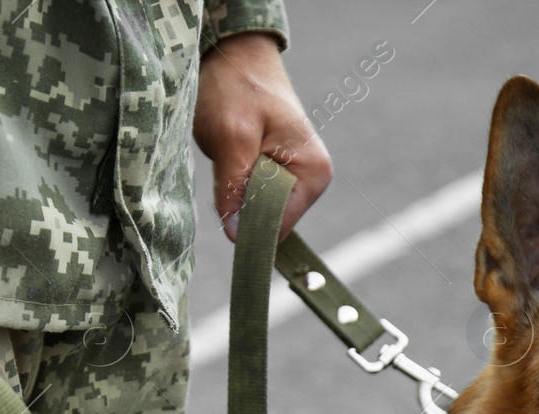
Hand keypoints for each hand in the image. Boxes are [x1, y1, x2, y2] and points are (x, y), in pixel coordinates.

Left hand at [195, 31, 331, 240]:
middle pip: (269, 222)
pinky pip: (253, 197)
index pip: (279, 226)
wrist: (236, 55)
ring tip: (231, 155)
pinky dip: (236, 185)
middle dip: (241, 204)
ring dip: (236, 192)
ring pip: (258, 211)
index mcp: (312, 173)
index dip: (248, 222)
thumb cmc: (238, 87)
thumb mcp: (232, 136)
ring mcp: (296, 178)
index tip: (226, 200)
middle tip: (227, 164)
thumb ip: (235, 187)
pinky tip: (233, 158)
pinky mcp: (278, 174)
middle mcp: (312, 180)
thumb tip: (236, 234)